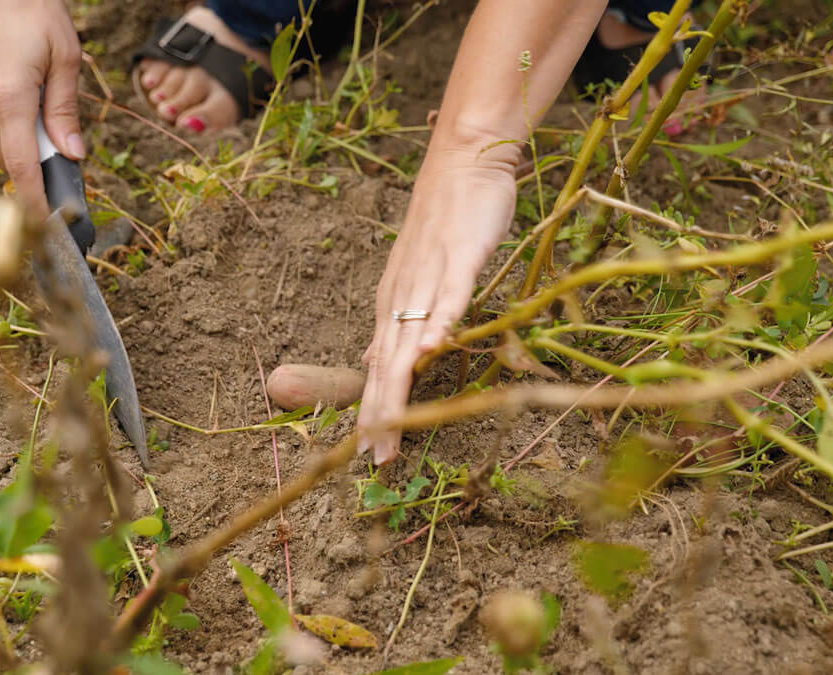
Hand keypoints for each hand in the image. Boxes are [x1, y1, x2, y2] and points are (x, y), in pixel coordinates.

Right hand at [0, 0, 84, 215]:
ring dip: (19, 139)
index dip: (34, 198)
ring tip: (39, 105)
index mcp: (8, 97)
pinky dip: (4, 121)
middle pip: (9, 157)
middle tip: (63, 153)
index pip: (21, 164)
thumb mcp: (65, 59)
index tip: (47, 223)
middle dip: (35, 163)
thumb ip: (66, 111)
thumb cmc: (34, 12)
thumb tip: (72, 155)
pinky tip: (18, 92)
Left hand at [357, 145, 518, 463]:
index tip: (370, 454)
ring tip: (392, 426)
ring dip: (399, 386)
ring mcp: (428, 277)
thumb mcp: (417, 278)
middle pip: (386, 364)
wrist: (462, 163)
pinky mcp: (458, 257)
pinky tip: (433, 350)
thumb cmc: (446, 222)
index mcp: (393, 305)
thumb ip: (401, 321)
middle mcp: (402, 296)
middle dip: (380, 413)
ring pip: (409, 339)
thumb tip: (381, 360)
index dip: (374, 412)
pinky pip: (448, 295)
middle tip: (374, 458)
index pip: (379, 369)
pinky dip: (439, 322)